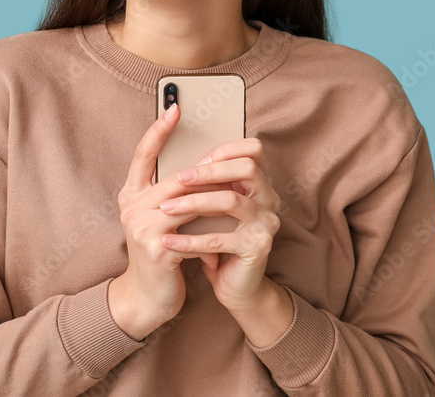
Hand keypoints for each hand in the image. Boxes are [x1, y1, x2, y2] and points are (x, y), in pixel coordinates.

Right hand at [109, 103, 232, 339]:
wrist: (149, 298)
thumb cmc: (162, 253)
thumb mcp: (162, 218)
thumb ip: (173, 193)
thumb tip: (205, 164)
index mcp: (131, 195)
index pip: (142, 155)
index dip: (158, 131)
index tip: (175, 108)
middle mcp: (131, 207)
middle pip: (172, 175)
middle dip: (203, 164)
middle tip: (229, 150)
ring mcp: (142, 228)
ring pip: (186, 199)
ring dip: (215, 192)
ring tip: (240, 183)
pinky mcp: (158, 248)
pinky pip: (194, 227)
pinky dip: (216, 221)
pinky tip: (235, 217)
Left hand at [157, 137, 282, 313]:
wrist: (236, 286)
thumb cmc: (219, 240)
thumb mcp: (212, 209)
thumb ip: (205, 186)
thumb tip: (173, 160)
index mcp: (259, 184)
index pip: (253, 150)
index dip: (225, 149)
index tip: (195, 158)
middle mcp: (269, 199)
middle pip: (246, 168)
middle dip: (209, 172)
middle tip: (178, 178)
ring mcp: (266, 223)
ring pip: (231, 201)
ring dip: (194, 202)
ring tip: (165, 208)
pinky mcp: (257, 248)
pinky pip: (219, 239)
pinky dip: (190, 240)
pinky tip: (168, 241)